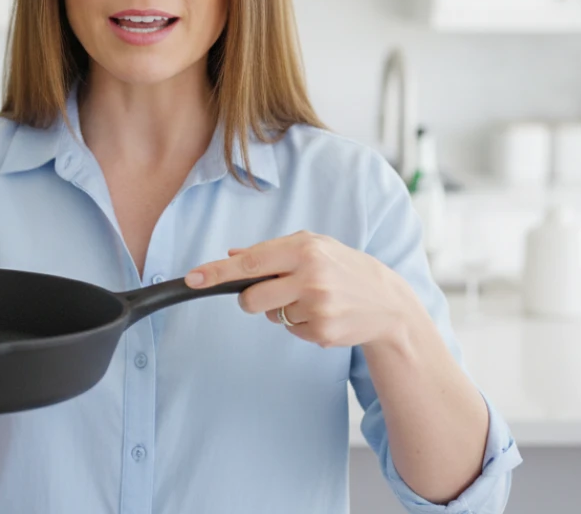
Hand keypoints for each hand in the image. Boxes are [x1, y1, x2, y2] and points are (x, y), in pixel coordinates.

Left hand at [185, 231, 426, 348]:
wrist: (388, 302)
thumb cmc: (344, 268)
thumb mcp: (314, 247)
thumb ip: (271, 251)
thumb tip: (232, 255)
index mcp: (304, 249)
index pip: (250, 262)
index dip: (217, 272)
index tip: (192, 278)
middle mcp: (311, 276)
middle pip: (251, 298)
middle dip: (252, 300)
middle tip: (274, 293)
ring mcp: (317, 307)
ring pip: (270, 316)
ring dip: (283, 311)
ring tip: (313, 300)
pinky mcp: (322, 333)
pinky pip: (291, 331)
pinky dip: (301, 325)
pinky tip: (323, 315)